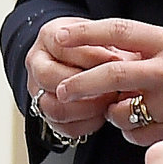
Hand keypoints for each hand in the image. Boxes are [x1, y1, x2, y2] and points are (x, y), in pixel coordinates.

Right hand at [24, 17, 132, 139]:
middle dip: (86, 86)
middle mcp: (37, 63)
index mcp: (49, 36)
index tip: (119, 62)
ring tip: (109, 102)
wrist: (90, 63)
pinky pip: (62, 127)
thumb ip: (112, 44)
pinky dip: (86, 124)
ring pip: (53, 107)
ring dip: (86, 108)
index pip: (64, 47)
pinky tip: (102, 115)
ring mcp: (37, 90)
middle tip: (114, 87)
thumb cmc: (100, 47)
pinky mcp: (46, 114)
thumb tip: (126, 63)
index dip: (93, 57)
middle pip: (50, 78)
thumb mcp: (106, 37)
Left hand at [49, 20, 162, 144]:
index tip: (59, 36)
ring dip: (111, 113)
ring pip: (122, 113)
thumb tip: (104, 51)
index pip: (119, 31)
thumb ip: (146, 48)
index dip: (85, 33)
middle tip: (61, 90)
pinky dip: (131, 132)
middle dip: (80, 84)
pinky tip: (142, 123)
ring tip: (119, 107)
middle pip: (112, 76)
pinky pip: (139, 137)